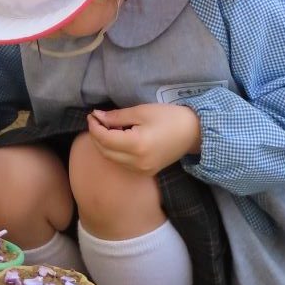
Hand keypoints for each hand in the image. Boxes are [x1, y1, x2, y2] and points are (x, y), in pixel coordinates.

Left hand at [85, 104, 201, 173]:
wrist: (192, 133)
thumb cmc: (168, 117)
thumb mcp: (142, 111)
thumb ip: (117, 116)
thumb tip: (97, 116)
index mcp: (136, 145)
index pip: (105, 139)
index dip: (94, 127)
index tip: (92, 115)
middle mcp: (136, 162)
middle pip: (105, 151)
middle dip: (96, 135)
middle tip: (96, 119)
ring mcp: (141, 170)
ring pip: (112, 159)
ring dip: (104, 144)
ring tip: (106, 127)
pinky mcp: (145, 172)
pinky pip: (122, 163)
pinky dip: (115, 151)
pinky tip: (118, 138)